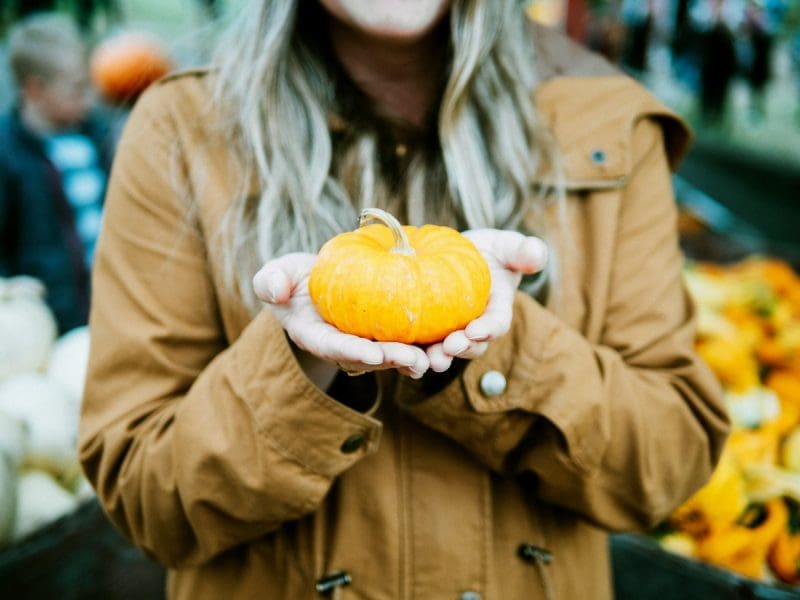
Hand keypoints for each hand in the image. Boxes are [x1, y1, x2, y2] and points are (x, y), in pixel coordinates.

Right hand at [253, 253, 429, 378]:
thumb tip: (274, 290)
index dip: (351, 352)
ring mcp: (366, 342)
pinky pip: (407, 338)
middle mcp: (344, 346)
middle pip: (370, 357)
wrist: (314, 286)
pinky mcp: (386, 333)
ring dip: (414, 358)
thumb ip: (270, 281)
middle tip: (413, 359)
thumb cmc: (292, 282)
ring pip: (392, 354)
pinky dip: (426, 340)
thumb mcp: (276, 276)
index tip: (370, 354)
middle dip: (391, 360)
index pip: (333, 347)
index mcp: (317, 336)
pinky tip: (448, 337)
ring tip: (435, 357)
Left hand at [425, 230, 547, 371]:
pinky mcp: (427, 331)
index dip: (488, 330)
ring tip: (428, 359)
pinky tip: (398, 353)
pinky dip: (411, 353)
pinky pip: (420, 346)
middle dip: (461, 349)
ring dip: (437, 358)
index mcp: (496, 311)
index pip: (496, 324)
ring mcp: (450, 333)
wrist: (459, 257)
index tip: (476, 330)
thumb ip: (524, 251)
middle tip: (449, 348)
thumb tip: (536, 254)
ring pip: (445, 352)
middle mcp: (475, 328)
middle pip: (471, 346)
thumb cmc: (489, 251)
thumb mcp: (509, 246)